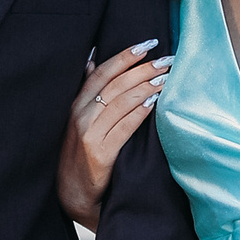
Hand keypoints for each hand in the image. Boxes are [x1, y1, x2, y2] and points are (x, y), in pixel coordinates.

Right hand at [57, 41, 173, 226]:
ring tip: (167, 77)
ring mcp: (89, 135)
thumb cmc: (80, 156)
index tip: (148, 44)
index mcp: (76, 106)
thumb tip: (91, 59)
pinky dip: (140, 112)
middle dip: (143, 68)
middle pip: (115, 84)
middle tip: (167, 60)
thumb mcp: (78, 122)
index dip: (125, 56)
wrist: (72, 195)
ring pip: (121, 102)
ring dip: (147, 86)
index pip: (102, 73)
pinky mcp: (99, 155)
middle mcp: (80, 117)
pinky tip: (155, 102)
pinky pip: (124, 128)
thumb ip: (86, 92)